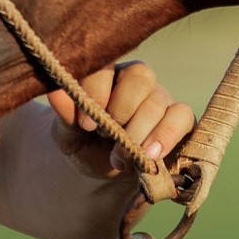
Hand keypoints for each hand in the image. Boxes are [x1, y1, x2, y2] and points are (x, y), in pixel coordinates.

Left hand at [45, 61, 195, 176]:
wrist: (107, 171)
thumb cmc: (86, 144)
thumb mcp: (68, 135)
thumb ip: (65, 115)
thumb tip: (55, 92)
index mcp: (106, 74)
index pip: (106, 66)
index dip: (96, 92)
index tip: (86, 125)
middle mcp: (136, 79)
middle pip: (140, 75)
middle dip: (122, 110)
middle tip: (106, 136)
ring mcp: (160, 97)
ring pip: (158, 101)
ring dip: (138, 133)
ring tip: (121, 158)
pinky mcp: (180, 118)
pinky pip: (182, 116)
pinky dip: (167, 136)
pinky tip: (151, 155)